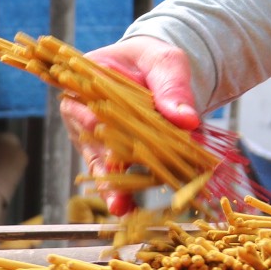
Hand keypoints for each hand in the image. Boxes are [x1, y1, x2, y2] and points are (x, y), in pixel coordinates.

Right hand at [62, 35, 200, 214]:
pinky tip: (127, 208)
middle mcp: (83, 112)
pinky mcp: (110, 153)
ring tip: (121, 207)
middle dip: (107, 165)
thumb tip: (187, 120)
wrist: (156, 70)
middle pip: (94, 140)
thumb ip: (173, 88)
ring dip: (112, 186)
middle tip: (117, 185)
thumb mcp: (167, 64)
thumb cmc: (155, 61)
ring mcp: (94, 136)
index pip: (87, 105)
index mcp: (86, 83)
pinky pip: (113, 172)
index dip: (96, 124)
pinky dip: (122, 189)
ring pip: (102, 162)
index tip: (109, 143)